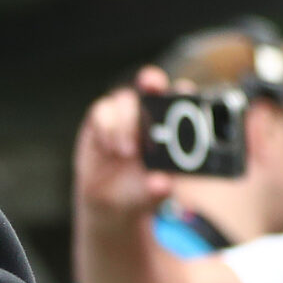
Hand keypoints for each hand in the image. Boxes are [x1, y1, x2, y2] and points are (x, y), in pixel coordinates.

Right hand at [74, 69, 176, 226]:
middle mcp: (147, 114)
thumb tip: (161, 185)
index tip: (183, 91)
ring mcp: (123, 115)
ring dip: (125, 124)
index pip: (180, 99)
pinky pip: (101, 112)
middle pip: (152, 85)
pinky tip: (109, 148)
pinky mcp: (100, 121)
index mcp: (171, 126)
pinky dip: (106, 128)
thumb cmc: (142, 189)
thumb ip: (159, 188)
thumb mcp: (153, 193)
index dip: (182, 91)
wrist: (110, 201)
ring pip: (125, 100)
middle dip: (152, 81)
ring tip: (126, 152)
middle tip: (151, 84)